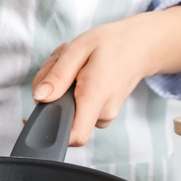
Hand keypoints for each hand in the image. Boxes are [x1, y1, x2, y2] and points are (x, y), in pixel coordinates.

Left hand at [32, 5, 180, 145]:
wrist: (141, 46)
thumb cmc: (112, 44)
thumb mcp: (79, 49)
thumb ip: (58, 75)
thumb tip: (39, 98)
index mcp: (96, 97)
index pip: (74, 136)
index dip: (52, 130)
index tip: (42, 110)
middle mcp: (102, 114)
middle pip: (61, 118)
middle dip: (51, 93)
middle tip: (59, 65)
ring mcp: (104, 117)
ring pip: (68, 112)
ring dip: (60, 89)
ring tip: (73, 66)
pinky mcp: (102, 115)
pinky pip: (78, 110)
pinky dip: (71, 92)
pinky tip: (79, 74)